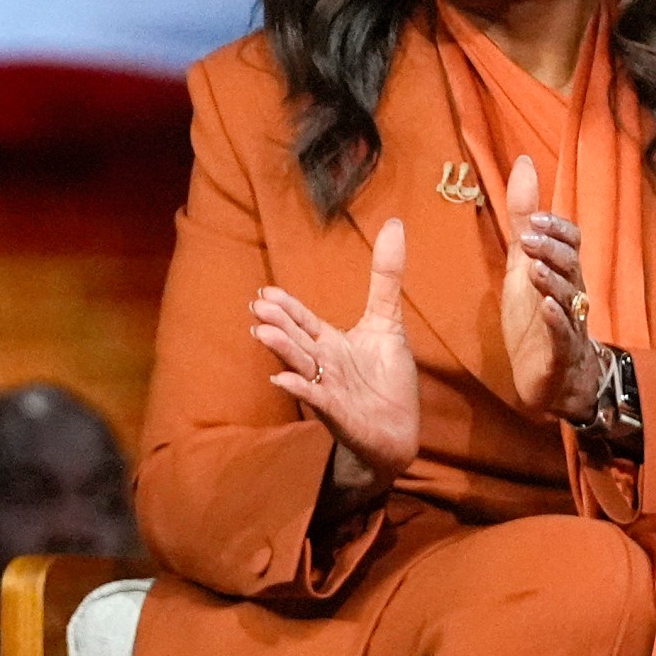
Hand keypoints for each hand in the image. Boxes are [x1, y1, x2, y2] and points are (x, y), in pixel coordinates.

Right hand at [251, 218, 420, 497]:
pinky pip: (316, 399)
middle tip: (258, 306)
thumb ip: (386, 277)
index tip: (265, 292)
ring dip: (282, 351)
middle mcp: (322, 363)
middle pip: (297, 340)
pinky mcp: (338, 413)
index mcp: (329, 342)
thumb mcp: (387, 322)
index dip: (286, 308)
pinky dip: (300, 390)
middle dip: (279, 324)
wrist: (397, 430)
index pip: (303, 321)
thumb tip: (395, 225)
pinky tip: (282, 380)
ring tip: (264, 335)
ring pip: (301, 366)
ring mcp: (327, 388)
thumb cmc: (386, 378)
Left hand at [500, 155, 603, 421]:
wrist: (553, 377)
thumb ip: (522, 219)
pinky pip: (564, 335)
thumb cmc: (538, 316)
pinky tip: (547, 309)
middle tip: (527, 239)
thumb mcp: (523, 263)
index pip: (571, 242)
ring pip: (569, 298)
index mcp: (563, 273)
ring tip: (534, 267)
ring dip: (552, 281)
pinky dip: (557, 321)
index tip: (533, 218)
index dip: (556, 229)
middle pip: (572, 265)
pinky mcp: (560, 352)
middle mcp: (572, 294)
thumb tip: (524, 163)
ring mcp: (570, 323)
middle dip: (552, 250)